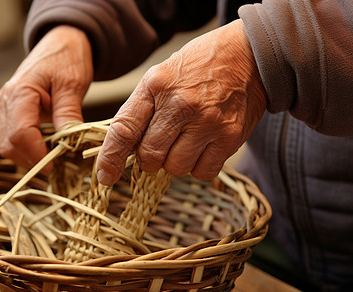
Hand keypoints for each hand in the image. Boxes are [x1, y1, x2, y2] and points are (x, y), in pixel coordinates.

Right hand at [0, 25, 92, 172]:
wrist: (61, 43)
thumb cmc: (67, 58)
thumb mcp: (73, 83)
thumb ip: (68, 112)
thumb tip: (67, 143)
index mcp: (20, 92)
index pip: (21, 133)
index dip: (36, 154)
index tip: (54, 166)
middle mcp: (6, 101)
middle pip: (9, 144)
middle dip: (31, 159)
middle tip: (58, 165)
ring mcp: (6, 107)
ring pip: (8, 145)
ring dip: (29, 156)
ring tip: (55, 158)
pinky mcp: (11, 112)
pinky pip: (13, 137)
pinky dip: (28, 148)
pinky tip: (47, 149)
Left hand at [96, 20, 266, 184]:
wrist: (247, 55)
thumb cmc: (198, 67)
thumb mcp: (160, 75)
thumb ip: (140, 110)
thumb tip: (122, 150)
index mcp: (156, 86)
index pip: (124, 130)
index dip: (110, 158)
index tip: (104, 176)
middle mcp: (181, 105)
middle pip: (150, 157)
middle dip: (150, 158)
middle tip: (161, 143)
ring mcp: (207, 123)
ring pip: (176, 169)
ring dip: (176, 161)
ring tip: (187, 138)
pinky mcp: (230, 138)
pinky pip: (203, 172)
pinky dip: (199, 166)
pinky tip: (203, 145)